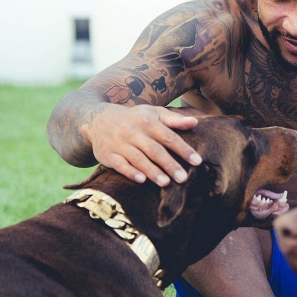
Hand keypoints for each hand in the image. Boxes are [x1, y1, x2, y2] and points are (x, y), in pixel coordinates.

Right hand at [82, 104, 200, 185]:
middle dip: (169, 164)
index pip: (169, 137)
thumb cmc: (135, 118)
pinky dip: (130, 172)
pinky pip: (119, 164)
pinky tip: (141, 180)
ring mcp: (120, 143)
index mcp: (148, 121)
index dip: (183, 149)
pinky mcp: (108, 154)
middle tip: (184, 178)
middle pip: (154, 150)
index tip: (197, 162)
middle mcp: (133, 132)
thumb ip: (174, 119)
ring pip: (138, 158)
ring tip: (166, 183)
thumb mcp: (153, 113)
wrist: (98, 118)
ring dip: (152, 171)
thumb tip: (195, 122)